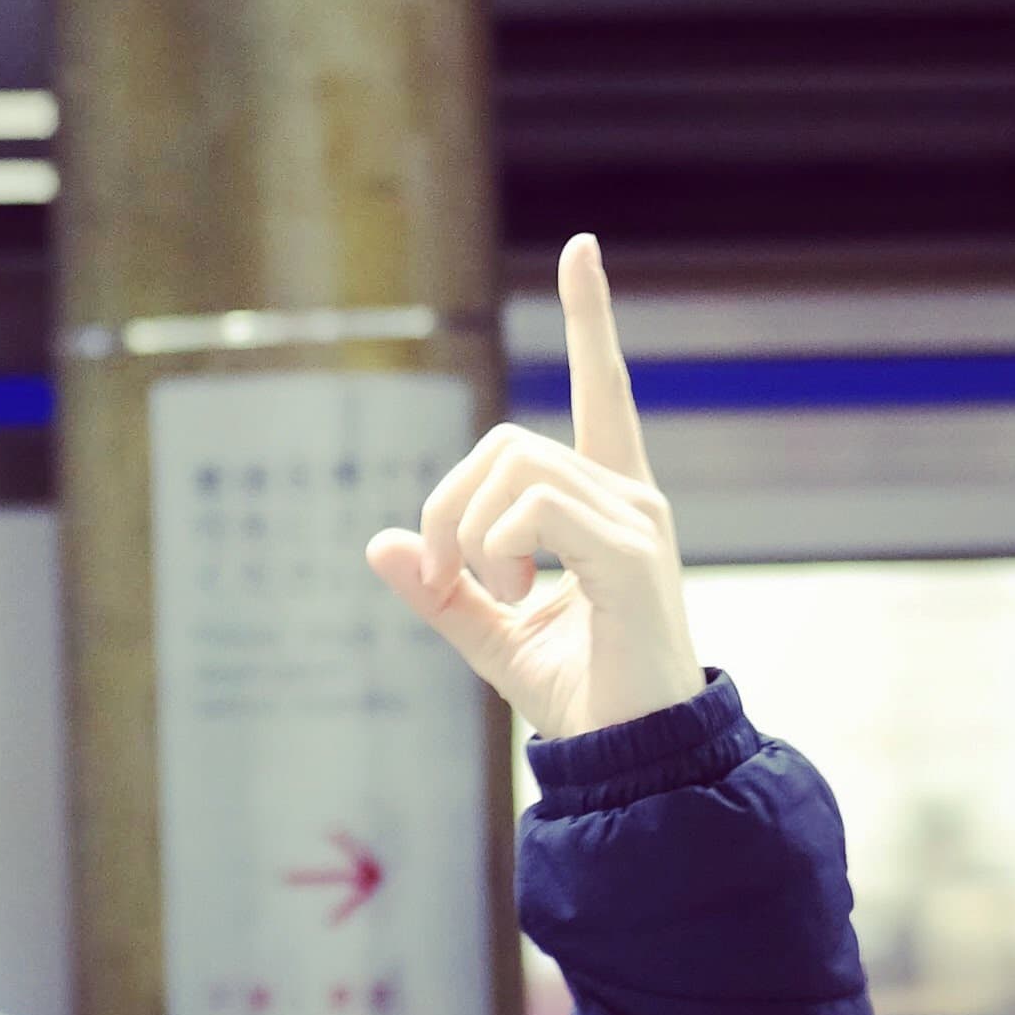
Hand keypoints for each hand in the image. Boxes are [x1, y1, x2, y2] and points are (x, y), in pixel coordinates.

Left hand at [365, 235, 706, 741]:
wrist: (634, 768)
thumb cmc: (580, 697)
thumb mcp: (489, 636)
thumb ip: (440, 590)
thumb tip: (378, 543)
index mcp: (603, 504)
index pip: (603, 390)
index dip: (590, 317)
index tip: (582, 247)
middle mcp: (628, 498)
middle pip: (506, 441)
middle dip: (450, 503)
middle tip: (456, 577)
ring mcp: (636, 522)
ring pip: (513, 468)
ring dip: (472, 534)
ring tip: (497, 594)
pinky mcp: (631, 556)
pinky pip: (532, 509)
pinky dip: (496, 548)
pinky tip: (517, 595)